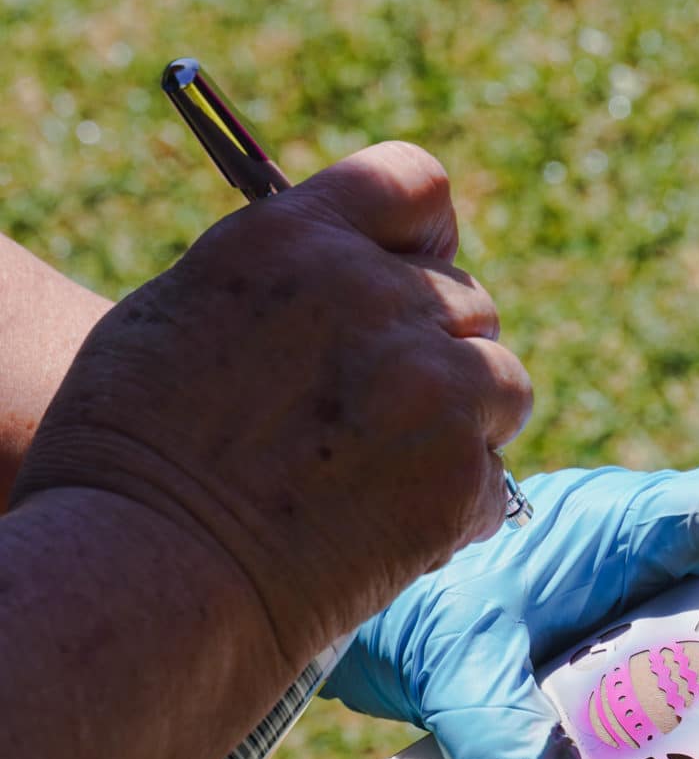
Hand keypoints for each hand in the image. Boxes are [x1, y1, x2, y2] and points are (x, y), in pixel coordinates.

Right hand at [11, 141, 529, 675]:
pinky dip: (455, 506)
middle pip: (470, 304)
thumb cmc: (134, 452)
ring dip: (464, 424)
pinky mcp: (460, 476)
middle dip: (437, 353)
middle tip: (374, 415)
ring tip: (387, 471)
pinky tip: (386, 530)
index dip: (424, 238)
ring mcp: (431, 387)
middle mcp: (378, 297)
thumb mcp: (189, 310)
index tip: (414, 277)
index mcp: (299, 238)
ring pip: (504, 384)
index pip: (417, 185)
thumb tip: (361, 286)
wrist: (144, 573)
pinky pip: (495, 480)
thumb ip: (294, 282)